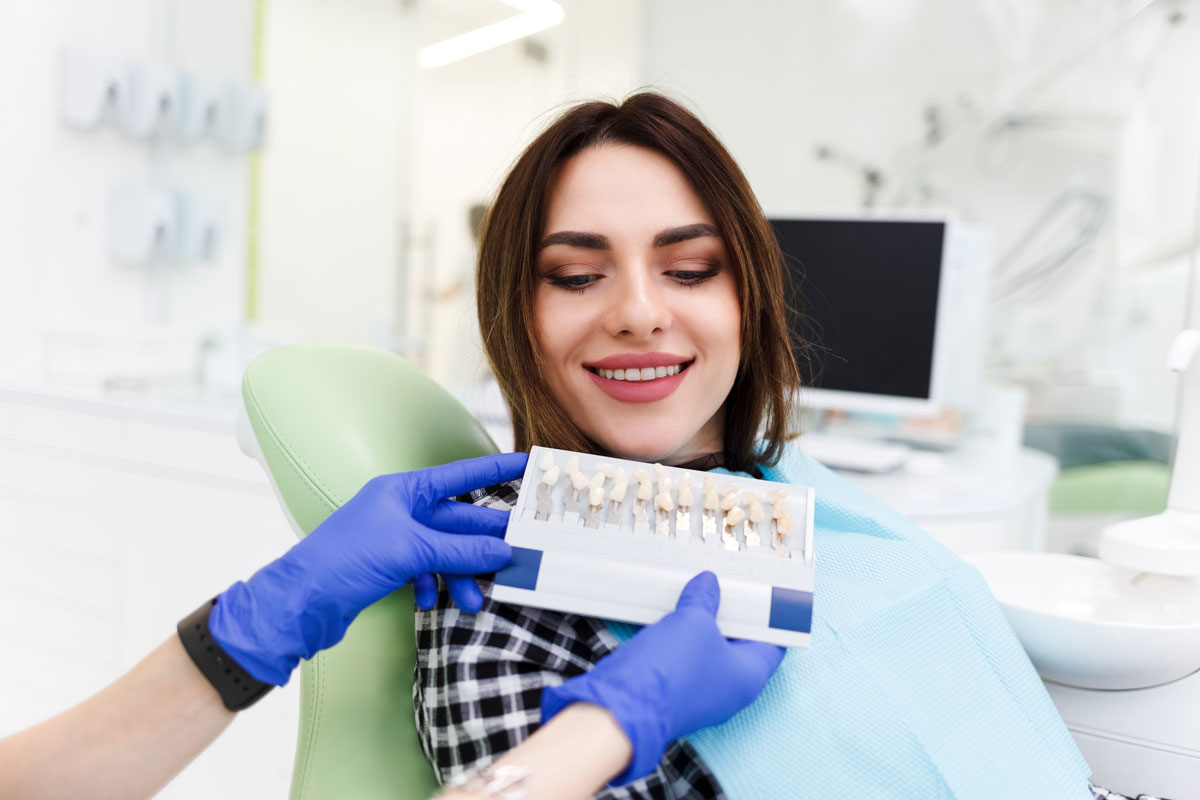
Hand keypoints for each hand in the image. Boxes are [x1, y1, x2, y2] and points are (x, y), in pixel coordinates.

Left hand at [210, 452, 526, 684]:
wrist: (300, 603)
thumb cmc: (344, 562)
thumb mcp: (410, 550)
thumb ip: (459, 549)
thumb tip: (502, 550)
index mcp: (403, 491)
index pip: (458, 476)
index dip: (491, 470)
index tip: (523, 465)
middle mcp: (399, 510)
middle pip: (456, 520)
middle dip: (483, 541)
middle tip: (518, 551)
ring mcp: (393, 540)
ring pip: (444, 552)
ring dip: (461, 574)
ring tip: (475, 599)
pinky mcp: (387, 568)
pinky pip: (426, 572)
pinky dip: (434, 587)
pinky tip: (433, 601)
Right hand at [541, 572, 784, 784]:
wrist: (624, 704)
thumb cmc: (670, 671)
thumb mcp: (694, 621)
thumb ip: (704, 599)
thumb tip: (707, 584)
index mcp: (749, 677)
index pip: (772, 643)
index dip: (768, 615)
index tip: (761, 593)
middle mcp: (729, 691)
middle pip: (739, 645)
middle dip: (731, 615)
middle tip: (725, 586)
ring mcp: (701, 693)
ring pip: (709, 651)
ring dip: (702, 625)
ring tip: (697, 594)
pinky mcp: (675, 692)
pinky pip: (686, 660)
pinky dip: (682, 638)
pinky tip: (673, 614)